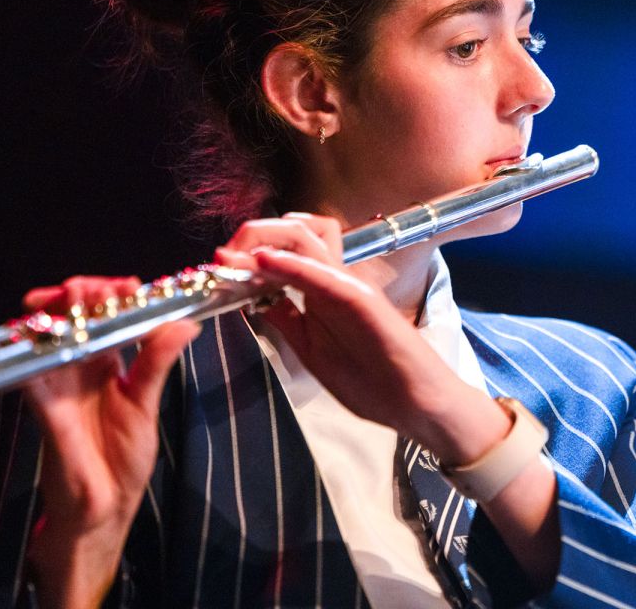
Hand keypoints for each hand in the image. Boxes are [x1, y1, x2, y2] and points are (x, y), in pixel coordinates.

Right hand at [20, 276, 198, 607]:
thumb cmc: (124, 459)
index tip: (128, 285)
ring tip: (72, 297)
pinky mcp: (43, 409)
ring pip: (49, 337)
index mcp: (107, 363)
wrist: (102, 508)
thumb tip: (185, 325)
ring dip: (57, 314)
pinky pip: (31, 377)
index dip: (113, 295)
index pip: (107, 316)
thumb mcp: (146, 404)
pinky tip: (43, 337)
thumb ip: (158, 362)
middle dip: (80, 294)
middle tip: (93, 286)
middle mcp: (78, 368)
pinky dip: (34, 355)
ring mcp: (57, 385)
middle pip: (73, 318)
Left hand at [214, 214, 506, 461]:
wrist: (418, 405)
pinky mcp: (362, 301)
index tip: (217, 266)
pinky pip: (324, 274)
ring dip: (266, 240)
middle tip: (223, 255)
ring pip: (310, 237)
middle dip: (253, 234)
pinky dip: (291, 264)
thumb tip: (256, 302)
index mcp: (322, 292)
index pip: (285, 250)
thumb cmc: (374, 382)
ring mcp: (349, 287)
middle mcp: (335, 281)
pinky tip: (264, 264)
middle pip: (295, 231)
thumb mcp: (313, 351)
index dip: (247, 251)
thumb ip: (288, 322)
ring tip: (235, 255)